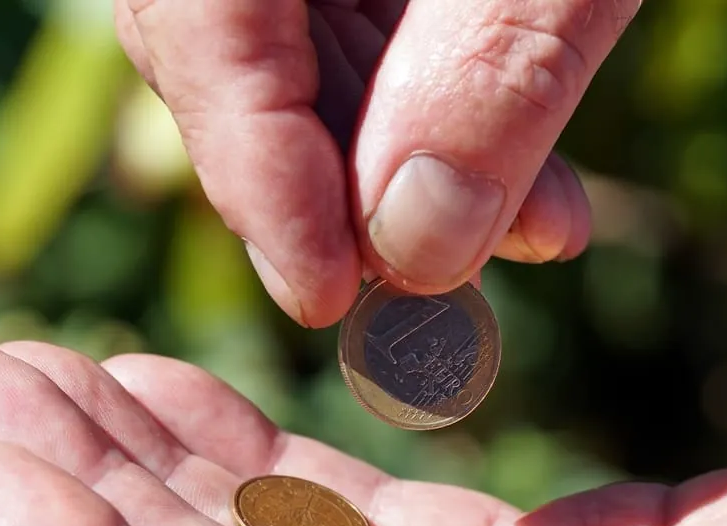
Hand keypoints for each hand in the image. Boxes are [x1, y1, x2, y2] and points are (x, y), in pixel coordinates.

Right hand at [113, 0, 634, 325]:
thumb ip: (495, 70)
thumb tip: (412, 248)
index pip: (195, 10)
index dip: (249, 162)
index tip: (322, 296)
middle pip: (227, 55)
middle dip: (336, 190)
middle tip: (425, 288)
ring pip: (296, 63)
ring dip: (406, 175)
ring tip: (528, 230)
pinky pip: (358, 40)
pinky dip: (436, 123)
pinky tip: (531, 187)